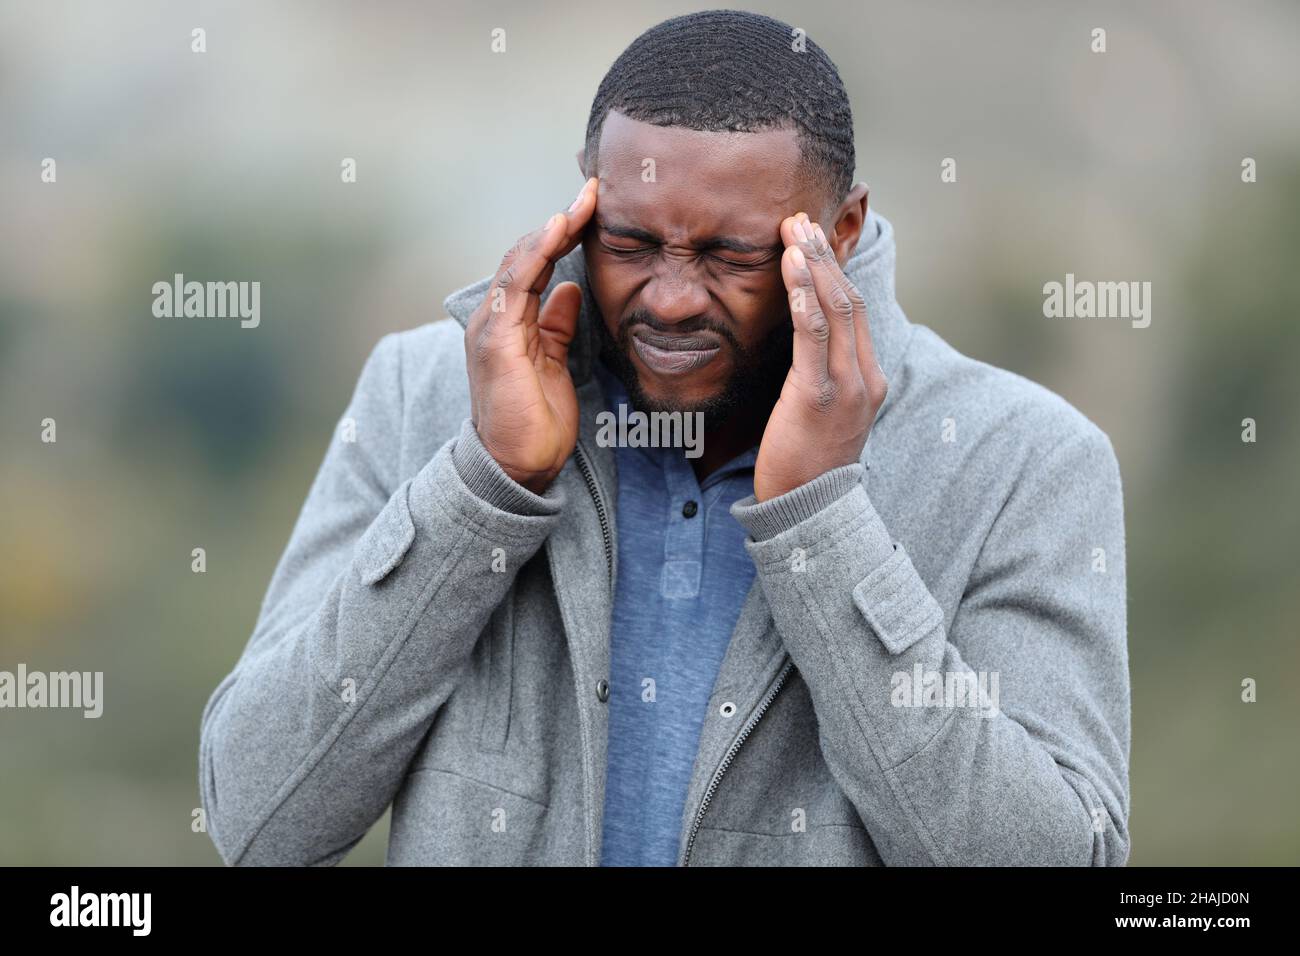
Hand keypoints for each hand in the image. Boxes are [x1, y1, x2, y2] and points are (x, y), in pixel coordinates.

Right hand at [464, 178, 597, 493]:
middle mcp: (494, 317)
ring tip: (583, 201)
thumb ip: (556, 324)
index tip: (594, 207)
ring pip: (520, 261)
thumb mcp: (554, 361)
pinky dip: (536, 253)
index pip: (534, 264)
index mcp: (509, 321)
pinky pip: (516, 285)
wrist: (517, 467)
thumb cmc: (536, 420)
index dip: (562, 233)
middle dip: (561, 220)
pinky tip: (557, 230)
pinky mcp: (497, 341)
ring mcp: (491, 327)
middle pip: (526, 253)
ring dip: (553, 227)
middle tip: (595, 190)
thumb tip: (570, 289)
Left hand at [753, 212, 887, 501]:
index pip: (856, 309)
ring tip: (793, 232)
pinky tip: (792, 271)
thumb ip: (820, 375)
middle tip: (800, 220)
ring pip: (836, 310)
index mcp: (870, 378)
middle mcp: (866, 377)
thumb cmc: (807, 462)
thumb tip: (797, 345)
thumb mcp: (822, 412)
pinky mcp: (817, 397)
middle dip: (824, 255)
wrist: (809, 512)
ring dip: (813, 265)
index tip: (810, 238)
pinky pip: (814, 337)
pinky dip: (804, 298)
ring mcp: (847, 387)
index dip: (834, 269)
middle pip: (850, 300)